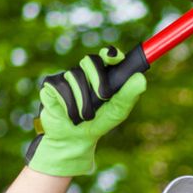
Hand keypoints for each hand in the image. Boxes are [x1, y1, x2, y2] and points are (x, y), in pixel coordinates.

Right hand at [25, 46, 146, 176]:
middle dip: (99, 79)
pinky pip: (60, 86)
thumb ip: (129, 96)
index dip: (110, 53)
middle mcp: (85, 71)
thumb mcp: (117, 112)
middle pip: (90, 60)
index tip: (114, 58)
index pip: (107, 55)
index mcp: (103, 74)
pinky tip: (71, 114)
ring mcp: (67, 77)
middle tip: (104, 97)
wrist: (74, 139)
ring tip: (86, 116)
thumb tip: (141, 79)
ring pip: (75, 76)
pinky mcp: (51, 85)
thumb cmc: (98, 122)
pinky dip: (69, 104)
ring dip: (84, 100)